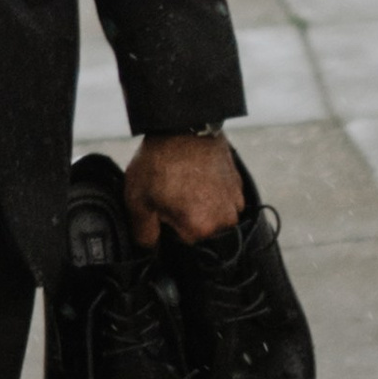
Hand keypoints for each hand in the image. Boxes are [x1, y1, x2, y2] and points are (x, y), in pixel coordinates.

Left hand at [123, 130, 244, 247]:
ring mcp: (235, 202)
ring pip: (213, 217)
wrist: (183, 126)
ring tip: (183, 184)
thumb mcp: (138, 202)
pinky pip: (223, 201)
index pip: (183, 245)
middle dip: (185, 218)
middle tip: (171, 194)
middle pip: (201, 232)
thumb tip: (150, 252)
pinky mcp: (238, 186)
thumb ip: (144, 235)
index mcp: (201, 229)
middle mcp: (225, 221)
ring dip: (200, 206)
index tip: (161, 209)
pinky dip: (210, 194)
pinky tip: (196, 178)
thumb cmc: (160, 163)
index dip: (167, 228)